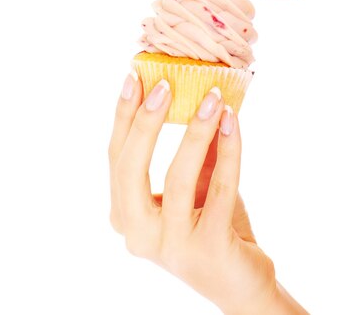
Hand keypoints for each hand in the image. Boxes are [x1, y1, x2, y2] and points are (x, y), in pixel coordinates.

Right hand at [109, 71, 277, 314]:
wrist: (242, 283)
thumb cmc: (212, 227)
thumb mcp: (195, 183)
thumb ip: (192, 148)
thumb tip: (198, 93)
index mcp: (125, 216)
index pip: (117, 157)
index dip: (124, 116)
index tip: (134, 77)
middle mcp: (138, 235)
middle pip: (130, 169)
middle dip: (145, 122)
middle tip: (163, 84)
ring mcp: (171, 245)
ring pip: (177, 176)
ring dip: (196, 130)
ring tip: (213, 97)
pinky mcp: (207, 248)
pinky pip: (218, 187)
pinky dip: (227, 149)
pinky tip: (233, 122)